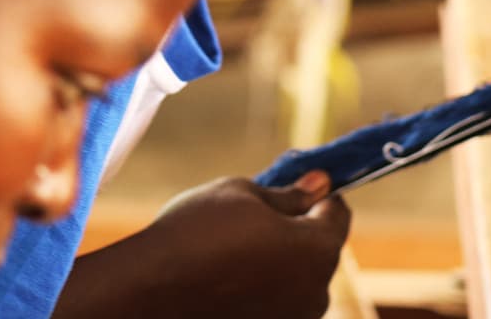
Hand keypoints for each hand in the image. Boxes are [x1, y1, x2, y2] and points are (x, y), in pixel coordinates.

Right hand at [53, 173, 350, 318]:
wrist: (151, 289)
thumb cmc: (197, 233)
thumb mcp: (242, 194)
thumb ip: (289, 194)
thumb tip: (320, 185)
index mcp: (318, 248)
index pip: (338, 213)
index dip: (321, 193)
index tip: (303, 184)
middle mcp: (316, 290)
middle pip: (319, 250)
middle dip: (298, 229)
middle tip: (257, 215)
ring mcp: (294, 317)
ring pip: (298, 279)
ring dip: (281, 262)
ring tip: (234, 249)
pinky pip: (277, 302)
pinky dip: (263, 288)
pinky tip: (228, 277)